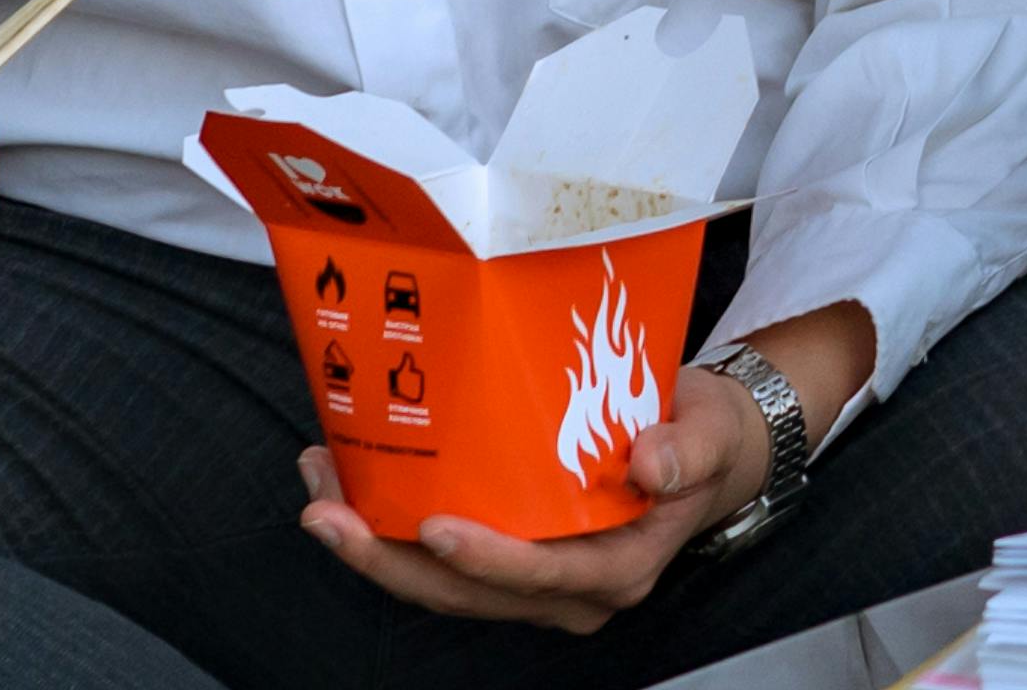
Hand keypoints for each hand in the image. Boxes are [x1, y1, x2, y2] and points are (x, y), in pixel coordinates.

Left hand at [292, 309, 858, 632]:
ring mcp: (532, 576)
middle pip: (469, 592)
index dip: (487, 559)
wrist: (702, 445)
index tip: (432, 526)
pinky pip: (440, 556)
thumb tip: (650, 461)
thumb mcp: (708, 434)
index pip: (545, 574)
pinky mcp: (506, 550)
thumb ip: (686, 451)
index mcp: (619, 566)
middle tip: (326, 514)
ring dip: (372, 544)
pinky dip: (386, 524)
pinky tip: (345, 478)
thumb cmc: (700, 437)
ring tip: (318, 489)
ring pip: (442, 583)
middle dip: (389, 560)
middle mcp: (569, 586)